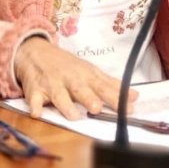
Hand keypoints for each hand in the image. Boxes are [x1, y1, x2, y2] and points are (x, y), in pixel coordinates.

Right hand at [14, 37, 137, 119]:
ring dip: (65, 105)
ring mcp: (52, 84)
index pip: (103, 87)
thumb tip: (134, 96)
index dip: (116, 98)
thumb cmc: (67, 65)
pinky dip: (35, 105)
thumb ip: (111, 85)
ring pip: (59, 95)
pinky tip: (37, 113)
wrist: (36, 51)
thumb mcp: (90, 71)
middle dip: (89, 98)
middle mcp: (70, 79)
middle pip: (81, 89)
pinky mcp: (35, 89)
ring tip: (74, 115)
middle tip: (97, 108)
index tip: (128, 108)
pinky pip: (34, 98)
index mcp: (86, 75)